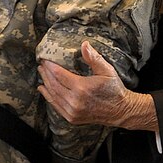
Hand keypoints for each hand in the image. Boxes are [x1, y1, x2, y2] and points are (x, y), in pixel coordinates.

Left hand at [38, 41, 153, 129]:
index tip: (45, 59)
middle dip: (46, 73)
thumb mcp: (107, 71)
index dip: (50, 66)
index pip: (59, 74)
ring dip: (45, 83)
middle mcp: (75, 101)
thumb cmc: (114, 89)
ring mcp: (72, 111)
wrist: (120, 111)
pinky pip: (56, 106)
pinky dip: (48, 97)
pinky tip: (44, 89)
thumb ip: (94, 58)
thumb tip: (84, 44)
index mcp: (82, 88)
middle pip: (53, 85)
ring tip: (42, 73)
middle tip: (41, 64)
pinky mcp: (72, 118)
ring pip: (53, 95)